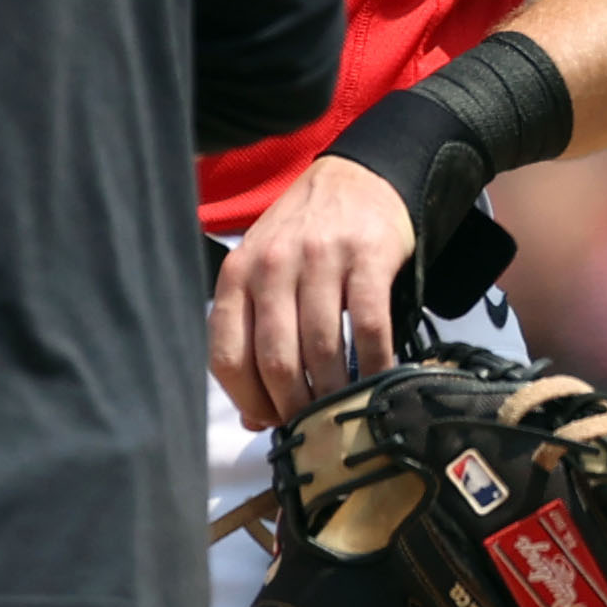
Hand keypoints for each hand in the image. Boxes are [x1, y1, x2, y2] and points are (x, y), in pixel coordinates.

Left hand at [210, 154, 415, 434]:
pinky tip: (379, 381)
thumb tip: (256, 418)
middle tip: (312, 427)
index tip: (271, 423)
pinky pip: (369, 326)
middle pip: (274, 359)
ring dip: (334, 392)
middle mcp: (271, 266)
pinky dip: (375, 364)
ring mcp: (319, 260)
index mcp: (237, 275)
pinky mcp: (366, 258)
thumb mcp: (264, 275)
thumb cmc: (302, 238)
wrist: (355, 179)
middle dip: (294, 405)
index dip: (249, 402)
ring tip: (344, 413)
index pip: (227, 356)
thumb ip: (253, 337)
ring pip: (321, 348)